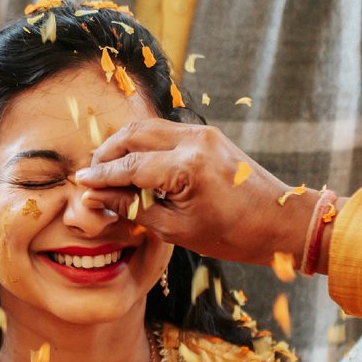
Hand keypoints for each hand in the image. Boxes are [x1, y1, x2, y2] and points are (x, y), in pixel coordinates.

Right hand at [74, 120, 324, 267]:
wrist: (280, 222)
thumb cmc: (233, 235)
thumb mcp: (177, 230)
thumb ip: (134, 208)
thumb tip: (99, 197)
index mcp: (186, 168)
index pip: (129, 165)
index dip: (101, 175)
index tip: (81, 182)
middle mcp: (194, 141)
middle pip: (134, 134)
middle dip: (108, 152)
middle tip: (92, 173)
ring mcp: (204, 134)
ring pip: (149, 127)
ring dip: (125, 144)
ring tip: (109, 168)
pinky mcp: (210, 135)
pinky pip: (167, 132)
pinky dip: (146, 143)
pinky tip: (136, 163)